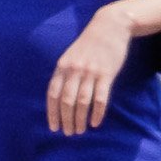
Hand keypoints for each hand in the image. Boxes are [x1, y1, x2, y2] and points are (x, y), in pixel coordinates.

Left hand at [49, 4, 136, 134]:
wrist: (108, 27)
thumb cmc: (88, 44)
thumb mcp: (70, 56)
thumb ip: (65, 73)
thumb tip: (59, 95)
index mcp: (62, 66)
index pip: (52, 93)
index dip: (52, 112)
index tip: (53, 127)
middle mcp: (74, 70)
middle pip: (66, 100)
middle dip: (66, 119)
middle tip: (68, 133)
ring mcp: (90, 72)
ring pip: (82, 101)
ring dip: (80, 119)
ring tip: (80, 131)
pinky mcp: (106, 74)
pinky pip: (100, 98)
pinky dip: (97, 112)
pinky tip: (95, 123)